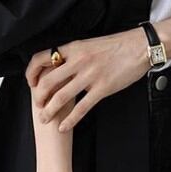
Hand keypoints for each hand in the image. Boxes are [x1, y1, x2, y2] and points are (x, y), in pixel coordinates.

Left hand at [26, 28, 150, 130]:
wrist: (139, 47)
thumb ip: (74, 55)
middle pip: (48, 82)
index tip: (31, 83)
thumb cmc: (116, 46)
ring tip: (44, 120)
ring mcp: (90, 76)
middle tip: (37, 105)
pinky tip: (64, 126)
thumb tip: (59, 65)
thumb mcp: (89, 44)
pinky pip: (81, 108)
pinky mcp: (102, 88)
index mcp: (74, 48)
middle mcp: (78, 61)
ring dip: (49, 111)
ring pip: (61, 97)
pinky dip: (70, 120)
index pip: (42, 58)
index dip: (32, 72)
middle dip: (38, 97)